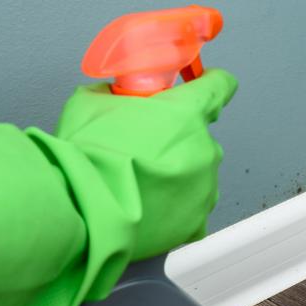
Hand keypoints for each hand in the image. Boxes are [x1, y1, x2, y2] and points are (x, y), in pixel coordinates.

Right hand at [48, 68, 237, 259]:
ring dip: (175, 177)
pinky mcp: (197, 221)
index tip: (204, 88)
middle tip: (141, 151)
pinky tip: (148, 209)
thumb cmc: (90, 156)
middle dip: (175, 141)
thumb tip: (111, 98)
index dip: (212, 84)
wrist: (85, 209)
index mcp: (187, 112)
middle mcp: (205, 149)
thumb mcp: (91, 104)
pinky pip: (191, 211)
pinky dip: (173, 210)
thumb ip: (113, 95)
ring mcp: (205, 187)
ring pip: (196, 176)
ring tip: (138, 185)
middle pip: (199, 138)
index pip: (219, 87)